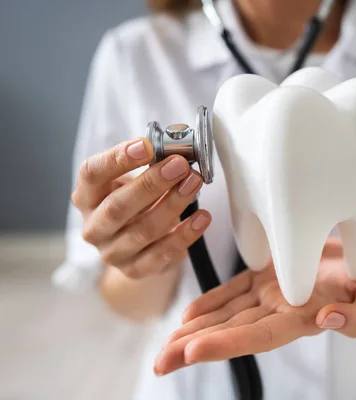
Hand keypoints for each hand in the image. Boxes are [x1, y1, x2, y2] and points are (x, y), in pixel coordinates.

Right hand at [71, 138, 210, 277]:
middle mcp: (94, 227)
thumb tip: (177, 150)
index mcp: (87, 196)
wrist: (137, 246)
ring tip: (194, 183)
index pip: (91, 175)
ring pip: (143, 230)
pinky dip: (185, 235)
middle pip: (117, 207)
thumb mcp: (133, 179)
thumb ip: (148, 164)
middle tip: (179, 165)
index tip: (146, 145)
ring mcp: (113, 252)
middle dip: (151, 184)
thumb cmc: (136, 202)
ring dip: (173, 205)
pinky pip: (163, 254)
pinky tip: (202, 217)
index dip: (117, 159)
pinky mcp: (136, 269)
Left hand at [154, 237, 355, 374]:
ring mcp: (270, 294)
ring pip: (227, 314)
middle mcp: (280, 310)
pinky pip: (233, 291)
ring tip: (164, 346)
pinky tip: (187, 314)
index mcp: (302, 318)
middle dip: (196, 347)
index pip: (259, 336)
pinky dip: (210, 301)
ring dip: (195, 329)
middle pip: (233, 332)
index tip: (192, 351)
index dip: (227, 344)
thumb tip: (329, 321)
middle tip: (161, 361)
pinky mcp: (266, 275)